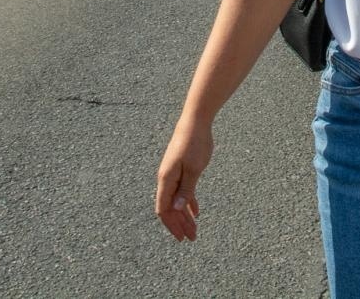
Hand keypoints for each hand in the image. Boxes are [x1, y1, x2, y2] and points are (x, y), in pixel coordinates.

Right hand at [155, 117, 211, 240]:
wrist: (195, 121)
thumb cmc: (194, 143)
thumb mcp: (193, 169)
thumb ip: (185, 190)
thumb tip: (175, 209)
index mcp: (166, 179)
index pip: (163, 209)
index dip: (171, 225)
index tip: (181, 237)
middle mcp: (166, 178)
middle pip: (170, 208)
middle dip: (180, 224)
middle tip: (191, 237)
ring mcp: (174, 174)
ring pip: (176, 200)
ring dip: (184, 215)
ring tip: (194, 229)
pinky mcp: (181, 169)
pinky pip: (183, 190)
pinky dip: (188, 202)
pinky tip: (195, 212)